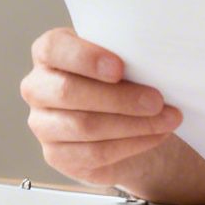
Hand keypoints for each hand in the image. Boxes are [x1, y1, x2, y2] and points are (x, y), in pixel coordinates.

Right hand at [20, 27, 182, 187]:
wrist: (125, 121)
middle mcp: (38, 88)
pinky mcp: (57, 155)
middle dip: (119, 98)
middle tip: (156, 100)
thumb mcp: (123, 60)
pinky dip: (131, 144)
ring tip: (166, 119)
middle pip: (68, 92)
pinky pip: (94, 152)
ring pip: (84, 126)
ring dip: (133, 124)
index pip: (54, 48)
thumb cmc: (121, 81)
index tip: (119, 68)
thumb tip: (153, 62)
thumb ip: (126, 56)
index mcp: (49, 53)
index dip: (85, 58)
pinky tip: (155, 136)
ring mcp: (43, 124)